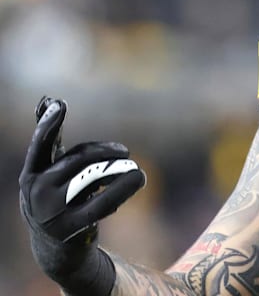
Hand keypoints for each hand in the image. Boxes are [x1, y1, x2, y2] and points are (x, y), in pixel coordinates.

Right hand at [19, 96, 145, 294]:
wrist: (56, 250)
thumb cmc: (58, 199)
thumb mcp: (50, 172)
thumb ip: (51, 140)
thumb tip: (47, 100)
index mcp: (30, 175)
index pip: (41, 145)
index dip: (50, 124)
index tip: (60, 104)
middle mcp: (36, 192)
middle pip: (80, 158)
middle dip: (106, 152)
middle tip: (126, 152)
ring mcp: (51, 212)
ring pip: (93, 178)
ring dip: (119, 169)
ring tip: (136, 170)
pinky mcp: (71, 227)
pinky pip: (104, 202)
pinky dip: (122, 189)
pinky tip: (136, 181)